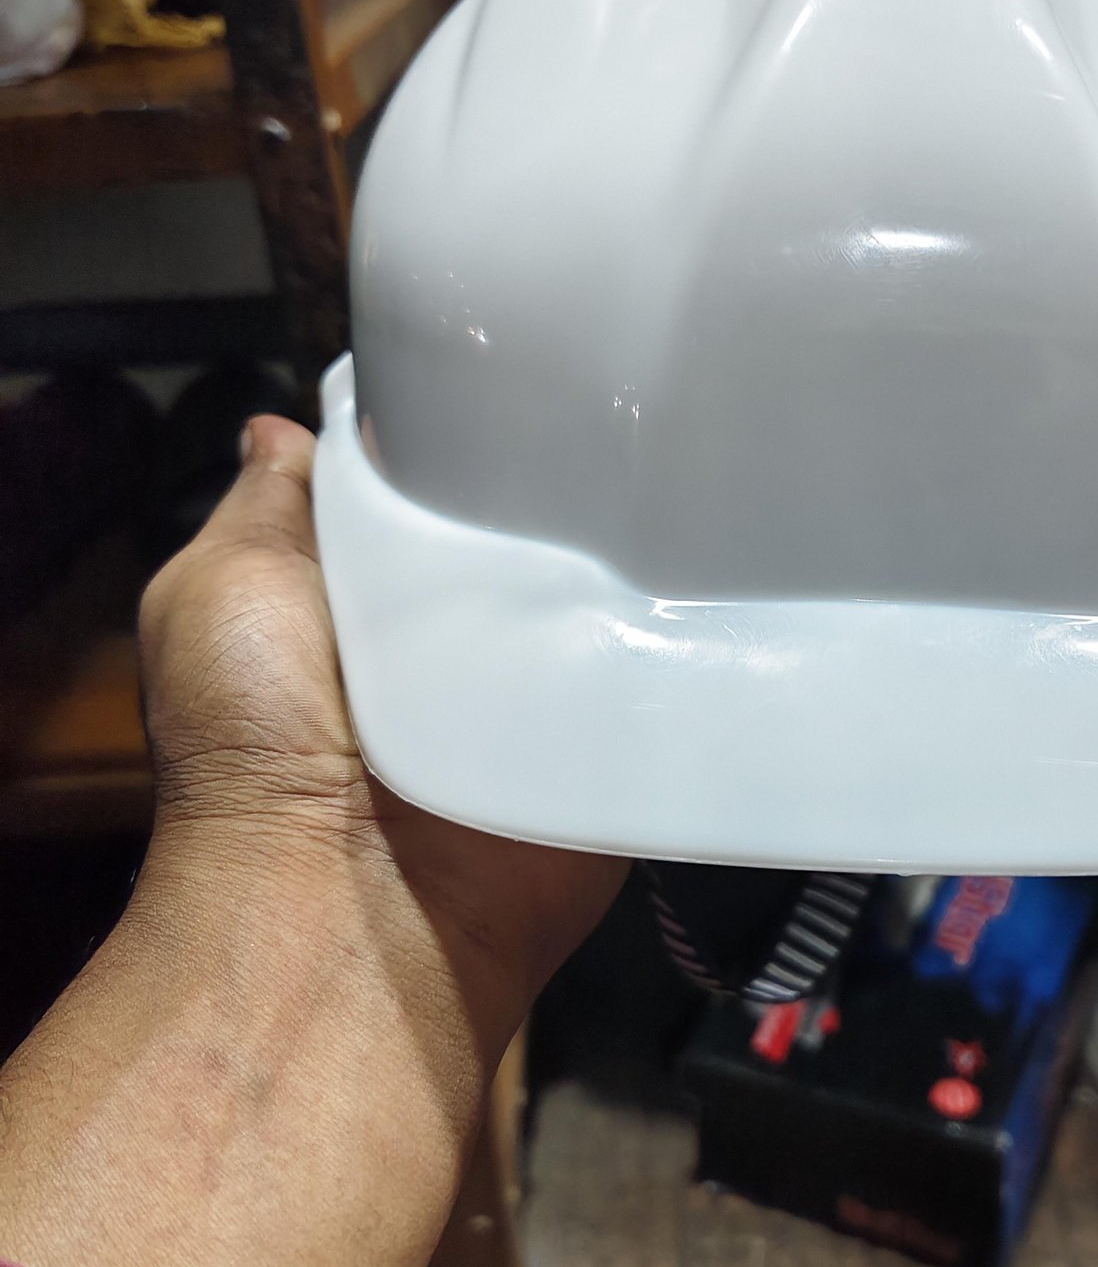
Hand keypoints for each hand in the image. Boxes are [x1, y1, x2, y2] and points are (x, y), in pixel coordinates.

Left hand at [137, 414, 626, 1068]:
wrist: (344, 904)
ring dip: (626, 552)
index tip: (516, 362)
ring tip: (679, 473)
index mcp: (363, 591)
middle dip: (556, 477)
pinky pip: (656, 680)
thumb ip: (266, 509)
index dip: (457, 423)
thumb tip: (288, 429)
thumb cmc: (253, 742)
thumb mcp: (220, 591)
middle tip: (617, 410)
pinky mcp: (604, 752)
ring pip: (600, 592)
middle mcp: (453, 639)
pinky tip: (709, 575)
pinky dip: (677, 638)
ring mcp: (536, 697)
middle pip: (523, 526)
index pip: (427, 479)